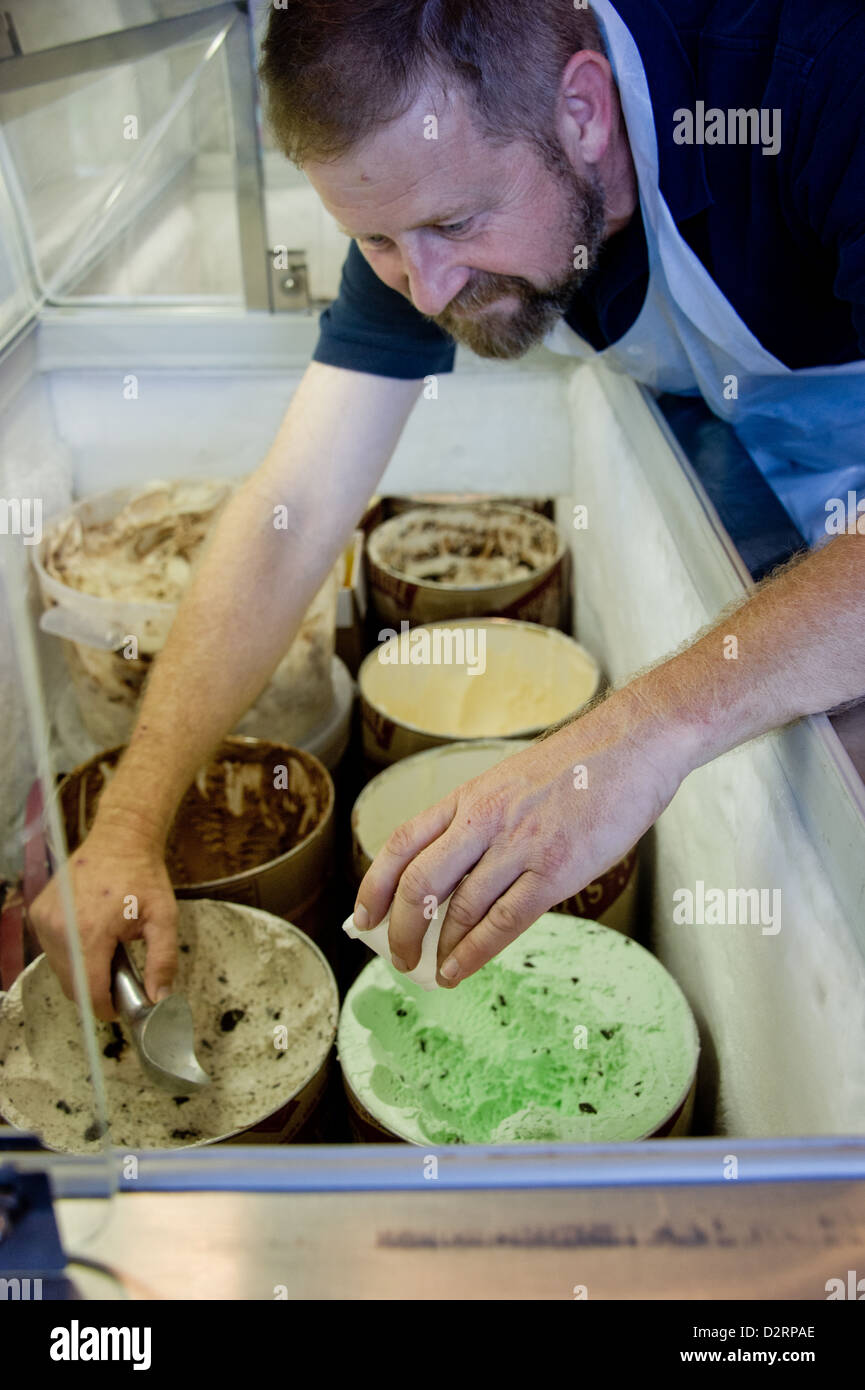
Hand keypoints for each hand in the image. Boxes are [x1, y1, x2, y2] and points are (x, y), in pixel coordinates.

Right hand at [29, 821, 177, 1020]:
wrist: (119, 839)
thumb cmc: (143, 875)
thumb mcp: (164, 918)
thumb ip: (163, 961)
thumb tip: (159, 998)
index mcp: (90, 932)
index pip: (89, 991)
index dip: (105, 1007)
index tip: (119, 1009)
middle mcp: (60, 928)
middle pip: (72, 985)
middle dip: (95, 991)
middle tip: (119, 979)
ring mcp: (46, 920)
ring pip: (60, 970)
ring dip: (82, 972)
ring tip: (107, 953)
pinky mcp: (39, 913)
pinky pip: (51, 950)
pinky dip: (70, 954)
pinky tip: (91, 938)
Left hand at [354, 685, 688, 985]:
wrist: (632, 745)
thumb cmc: (579, 767)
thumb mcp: (512, 784)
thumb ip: (485, 824)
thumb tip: (461, 881)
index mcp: (469, 797)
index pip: (402, 842)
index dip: (375, 883)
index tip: (363, 915)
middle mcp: (483, 821)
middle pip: (419, 882)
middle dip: (399, 928)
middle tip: (396, 955)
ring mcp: (518, 846)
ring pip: (458, 908)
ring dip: (437, 947)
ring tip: (428, 970)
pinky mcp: (555, 870)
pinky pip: (503, 922)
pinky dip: (474, 952)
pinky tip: (459, 970)